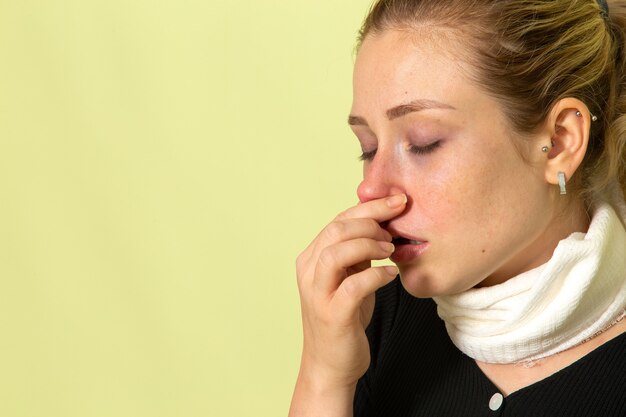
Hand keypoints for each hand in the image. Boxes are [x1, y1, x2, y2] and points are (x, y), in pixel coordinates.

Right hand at [295, 194, 406, 389]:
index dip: (368, 207)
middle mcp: (309, 272)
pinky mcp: (332, 314)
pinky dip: (376, 275)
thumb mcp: (349, 277)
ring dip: (368, 245)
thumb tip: (381, 222)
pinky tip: (391, 275)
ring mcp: (318, 293)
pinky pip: (353, 285)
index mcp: (311, 258)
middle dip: (371, 220)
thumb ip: (357, 252)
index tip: (396, 201)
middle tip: (395, 228)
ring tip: (390, 250)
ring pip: (336, 253)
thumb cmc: (344, 318)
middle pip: (336, 230)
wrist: (331, 365)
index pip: (337, 220)